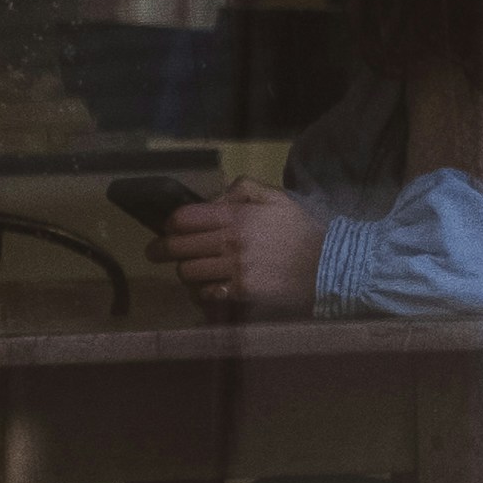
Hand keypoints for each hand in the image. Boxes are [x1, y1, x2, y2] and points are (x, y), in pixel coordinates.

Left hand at [162, 181, 324, 318]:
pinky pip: (206, 293)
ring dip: (183, 270)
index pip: (185, 218)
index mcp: (237, 216)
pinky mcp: (240, 293)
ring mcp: (234, 270)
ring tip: (186, 269)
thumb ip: (244, 189)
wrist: (328, 266)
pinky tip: (205, 287)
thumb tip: (214, 200)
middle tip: (154, 252)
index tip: (167, 228)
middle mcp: (230, 242)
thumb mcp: (277, 198)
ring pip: (188, 272)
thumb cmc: (302, 230)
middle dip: (161, 249)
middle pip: (178, 247)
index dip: (170, 223)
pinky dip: (200, 291)